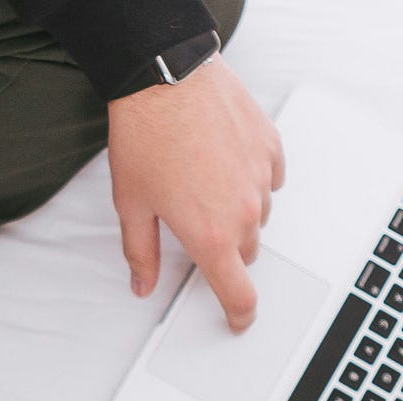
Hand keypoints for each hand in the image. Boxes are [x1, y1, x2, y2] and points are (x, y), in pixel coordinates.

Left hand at [108, 56, 283, 331]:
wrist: (166, 79)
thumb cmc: (146, 136)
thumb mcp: (131, 203)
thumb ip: (141, 252)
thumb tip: (142, 283)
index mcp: (210, 236)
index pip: (238, 294)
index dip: (239, 315)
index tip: (238, 320)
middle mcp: (244, 213)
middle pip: (245, 251)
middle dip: (224, 246)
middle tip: (195, 221)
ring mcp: (262, 180)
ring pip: (258, 214)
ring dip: (237, 209)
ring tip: (201, 179)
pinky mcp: (271, 149)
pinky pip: (269, 176)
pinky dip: (250, 176)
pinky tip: (222, 158)